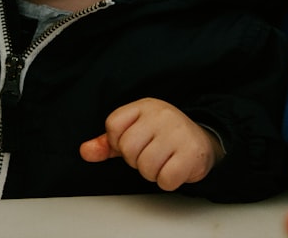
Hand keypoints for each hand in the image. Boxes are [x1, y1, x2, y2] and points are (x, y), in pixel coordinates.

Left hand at [79, 97, 224, 190]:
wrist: (202, 141)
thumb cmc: (163, 137)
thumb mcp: (134, 133)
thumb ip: (108, 144)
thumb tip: (85, 151)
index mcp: (144, 106)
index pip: (113, 125)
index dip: (118, 142)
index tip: (134, 142)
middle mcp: (162, 115)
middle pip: (128, 149)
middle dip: (136, 160)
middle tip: (151, 154)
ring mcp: (178, 132)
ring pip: (146, 167)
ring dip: (152, 173)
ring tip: (163, 161)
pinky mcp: (192, 153)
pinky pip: (166, 179)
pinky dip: (167, 181)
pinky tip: (174, 169)